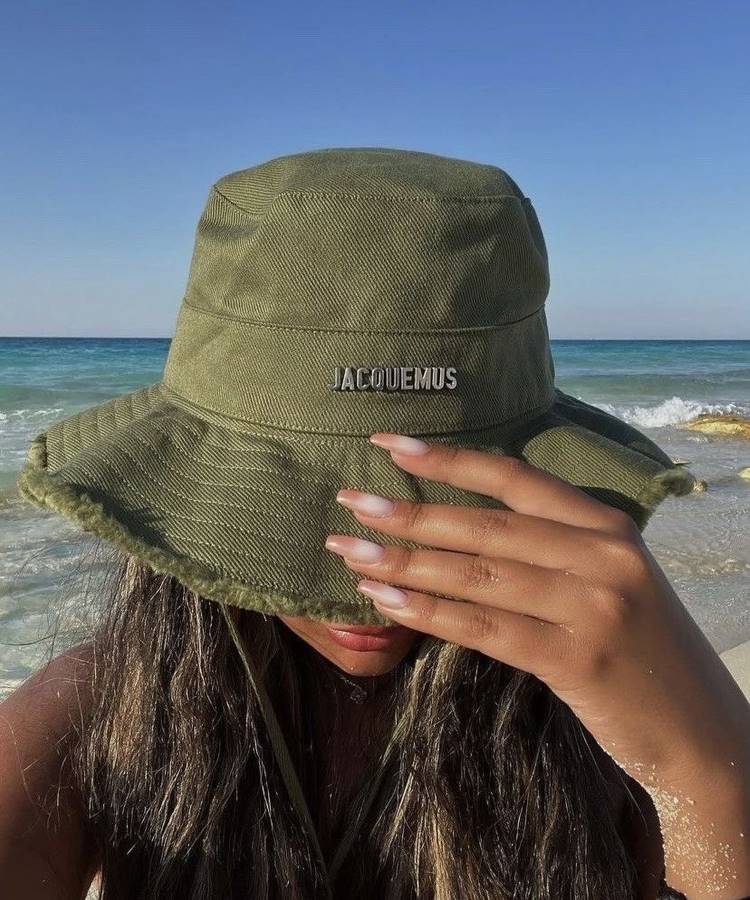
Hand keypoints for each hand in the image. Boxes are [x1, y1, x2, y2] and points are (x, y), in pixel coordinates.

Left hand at [324, 432, 749, 897]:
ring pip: (478, 576)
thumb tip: (454, 527)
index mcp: (607, 525)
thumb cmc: (639, 647)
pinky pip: (486, 628)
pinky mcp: (579, 660)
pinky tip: (386, 601)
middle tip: (350, 502)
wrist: (700, 728)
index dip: (448, 459)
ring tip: (349, 552)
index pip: (514, 477)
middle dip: (410, 513)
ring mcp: (594, 606)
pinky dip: (430, 613)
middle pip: (486, 526)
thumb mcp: (607, 578)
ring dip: (406, 563)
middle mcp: (603, 555)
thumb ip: (550, 547)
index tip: (388, 443)